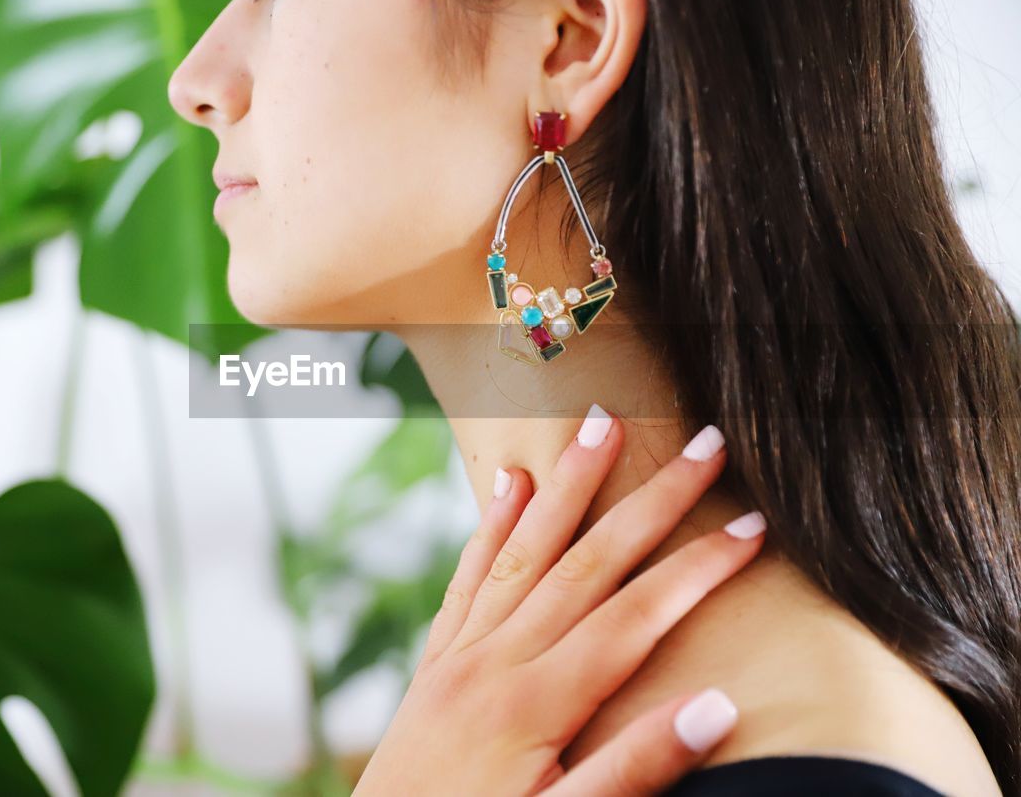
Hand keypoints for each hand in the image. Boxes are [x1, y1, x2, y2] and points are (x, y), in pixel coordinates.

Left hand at [352, 406, 766, 795]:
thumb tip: (716, 705)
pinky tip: (509, 484)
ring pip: (525, 550)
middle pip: (589, 562)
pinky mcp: (436, 664)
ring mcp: (461, 655)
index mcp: (538, 702)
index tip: (752, 526)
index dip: (698, 568)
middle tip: (706, 444)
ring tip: (600, 425)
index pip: (636, 616)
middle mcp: (497, 661)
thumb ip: (634, 767)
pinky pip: (467, 579)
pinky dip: (491, 527)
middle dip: (651, 501)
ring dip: (567, 485)